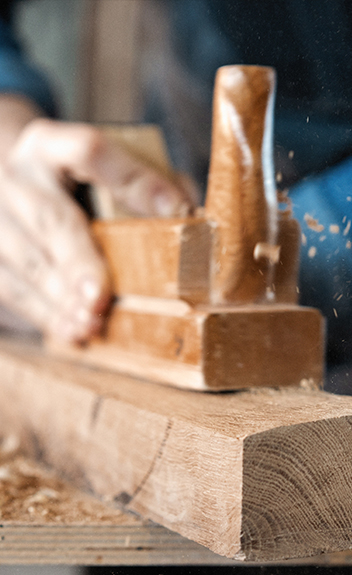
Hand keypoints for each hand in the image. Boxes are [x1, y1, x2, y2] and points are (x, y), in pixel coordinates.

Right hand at [0, 102, 196, 342]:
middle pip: (49, 218)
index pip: (88, 151)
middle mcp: (18, 175)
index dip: (132, 179)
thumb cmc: (71, 184)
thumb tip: (190, 216)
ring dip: (60, 298)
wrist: (12, 188)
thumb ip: (146, 184)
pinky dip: (43, 314)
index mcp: (50, 145)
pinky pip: (11, 287)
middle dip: (77, 261)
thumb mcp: (102, 166)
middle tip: (100, 297)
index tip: (174, 209)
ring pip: (25, 261)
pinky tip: (70, 330)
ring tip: (91, 323)